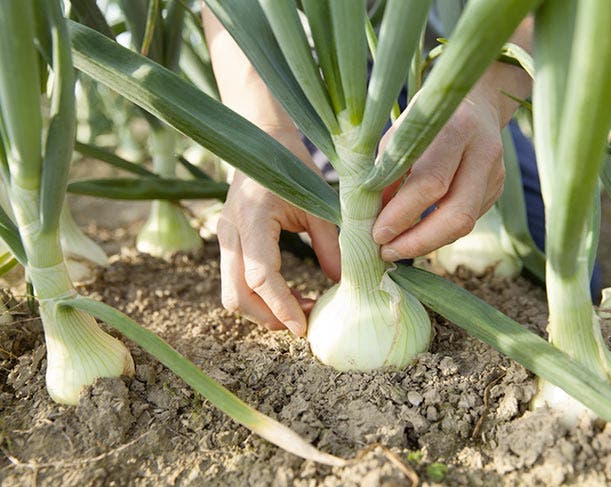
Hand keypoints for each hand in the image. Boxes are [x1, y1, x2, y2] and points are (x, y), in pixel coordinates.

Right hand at [217, 129, 340, 335]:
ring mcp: (224, 238)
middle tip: (304, 323)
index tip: (304, 327)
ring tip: (302, 309)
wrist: (263, 141)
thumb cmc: (295, 168)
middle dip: (269, 317)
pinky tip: (290, 297)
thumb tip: (342, 284)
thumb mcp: (319, 205)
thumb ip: (331, 245)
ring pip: (232, 294)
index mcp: (253, 218)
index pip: (261, 276)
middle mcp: (230, 231)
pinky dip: (261, 298)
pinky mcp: (228, 243)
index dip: (282, 306)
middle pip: (237, 295)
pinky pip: (236, 282)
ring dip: (264, 311)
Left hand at [372, 92, 505, 260]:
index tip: (377, 234)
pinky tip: (416, 233)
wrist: (475, 101)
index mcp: (455, 128)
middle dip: (419, 241)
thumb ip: (386, 174)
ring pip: (465, 223)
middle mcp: (483, 151)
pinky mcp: (498, 189)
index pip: (430, 182)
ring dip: (428, 242)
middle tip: (387, 252)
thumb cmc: (425, 120)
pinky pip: (467, 220)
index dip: (402, 214)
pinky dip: (438, 232)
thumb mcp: (398, 136)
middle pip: (457, 214)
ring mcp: (496, 173)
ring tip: (396, 248)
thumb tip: (370, 220)